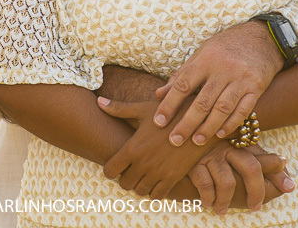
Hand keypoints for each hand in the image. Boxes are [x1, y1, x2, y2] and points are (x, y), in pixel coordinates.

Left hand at [97, 97, 213, 199]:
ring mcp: (158, 172)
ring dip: (139, 185)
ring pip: (139, 191)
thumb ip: (119, 109)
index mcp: (132, 147)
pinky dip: (154, 191)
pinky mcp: (172, 178)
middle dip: (125, 178)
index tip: (116, 165)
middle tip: (131, 170)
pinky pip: (157, 195)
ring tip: (144, 174)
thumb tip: (99, 102)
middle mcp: (143, 163)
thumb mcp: (144, 109)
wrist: (198, 121)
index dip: (110, 169)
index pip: (110, 170)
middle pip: (124, 183)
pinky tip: (157, 180)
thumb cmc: (169, 112)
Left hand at [154, 19, 283, 146]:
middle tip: (174, 141)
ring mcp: (241, 78)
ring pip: (222, 108)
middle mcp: (223, 68)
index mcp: (206, 59)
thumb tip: (158, 94)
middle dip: (187, 123)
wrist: (262, 38)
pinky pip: (243, 110)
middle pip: (202, 101)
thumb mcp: (201, 54)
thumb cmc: (225, 48)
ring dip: (208, 128)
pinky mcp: (257, 87)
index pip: (183, 84)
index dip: (169, 104)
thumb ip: (181, 75)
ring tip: (196, 141)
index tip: (159, 122)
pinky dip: (231, 124)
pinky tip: (220, 134)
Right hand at [187, 144, 292, 214]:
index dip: (277, 175)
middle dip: (257, 192)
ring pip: (228, 182)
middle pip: (251, 169)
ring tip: (221, 209)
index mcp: (238, 141)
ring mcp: (209, 153)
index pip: (263, 159)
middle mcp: (226, 145)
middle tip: (255, 207)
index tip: (289, 188)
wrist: (174, 141)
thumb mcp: (235, 151)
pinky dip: (208, 197)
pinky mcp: (191, 162)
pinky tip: (207, 201)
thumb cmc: (209, 149)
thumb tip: (287, 168)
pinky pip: (205, 184)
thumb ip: (261, 161)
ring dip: (226, 202)